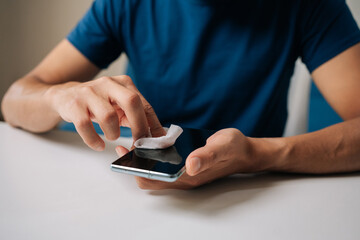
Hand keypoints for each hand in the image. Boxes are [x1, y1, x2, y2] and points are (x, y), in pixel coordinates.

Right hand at [46, 75, 165, 150]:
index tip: (155, 141)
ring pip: (108, 116)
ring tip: (112, 137)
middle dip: (138, 126)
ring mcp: (90, 93)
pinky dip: (94, 140)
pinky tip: (98, 144)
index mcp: (124, 83)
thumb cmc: (97, 104)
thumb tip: (155, 137)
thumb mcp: (119, 106)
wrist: (64, 96)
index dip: (152, 125)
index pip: (144, 104)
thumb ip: (136, 117)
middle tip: (138, 143)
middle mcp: (108, 84)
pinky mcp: (74, 104)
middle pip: (131, 102)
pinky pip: (86, 126)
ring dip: (113, 133)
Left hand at [116, 128, 264, 189]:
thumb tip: (191, 164)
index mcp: (188, 177)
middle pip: (149, 175)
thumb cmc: (234, 149)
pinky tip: (150, 137)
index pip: (153, 180)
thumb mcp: (222, 146)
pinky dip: (154, 152)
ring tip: (135, 138)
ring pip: (154, 169)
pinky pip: (163, 162)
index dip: (135, 168)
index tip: (125, 150)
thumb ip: (207, 155)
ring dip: (143, 157)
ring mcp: (182, 172)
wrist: (244, 152)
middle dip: (134, 162)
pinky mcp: (185, 164)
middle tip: (127, 143)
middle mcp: (182, 178)